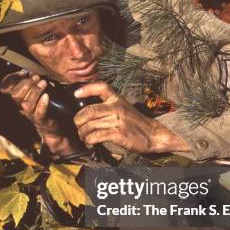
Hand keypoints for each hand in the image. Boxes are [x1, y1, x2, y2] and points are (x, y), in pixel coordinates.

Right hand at [0, 71, 79, 155]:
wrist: (57, 125)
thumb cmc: (47, 105)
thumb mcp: (39, 91)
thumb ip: (33, 82)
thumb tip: (31, 71)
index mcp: (20, 98)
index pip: (8, 88)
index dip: (12, 79)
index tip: (23, 72)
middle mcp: (23, 107)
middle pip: (16, 96)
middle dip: (26, 84)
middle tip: (37, 77)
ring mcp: (31, 114)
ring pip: (26, 104)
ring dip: (35, 92)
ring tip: (44, 83)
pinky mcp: (42, 121)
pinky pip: (39, 113)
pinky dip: (42, 104)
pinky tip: (46, 97)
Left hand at [73, 82, 190, 153]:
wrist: (153, 134)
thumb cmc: (135, 122)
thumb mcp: (122, 107)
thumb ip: (107, 105)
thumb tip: (87, 110)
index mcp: (117, 99)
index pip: (101, 87)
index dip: (86, 89)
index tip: (76, 94)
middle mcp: (116, 108)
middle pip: (89, 110)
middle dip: (78, 120)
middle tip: (78, 125)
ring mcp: (117, 121)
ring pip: (90, 125)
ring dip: (82, 133)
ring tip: (83, 136)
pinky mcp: (118, 134)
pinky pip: (96, 136)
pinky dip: (89, 140)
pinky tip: (90, 142)